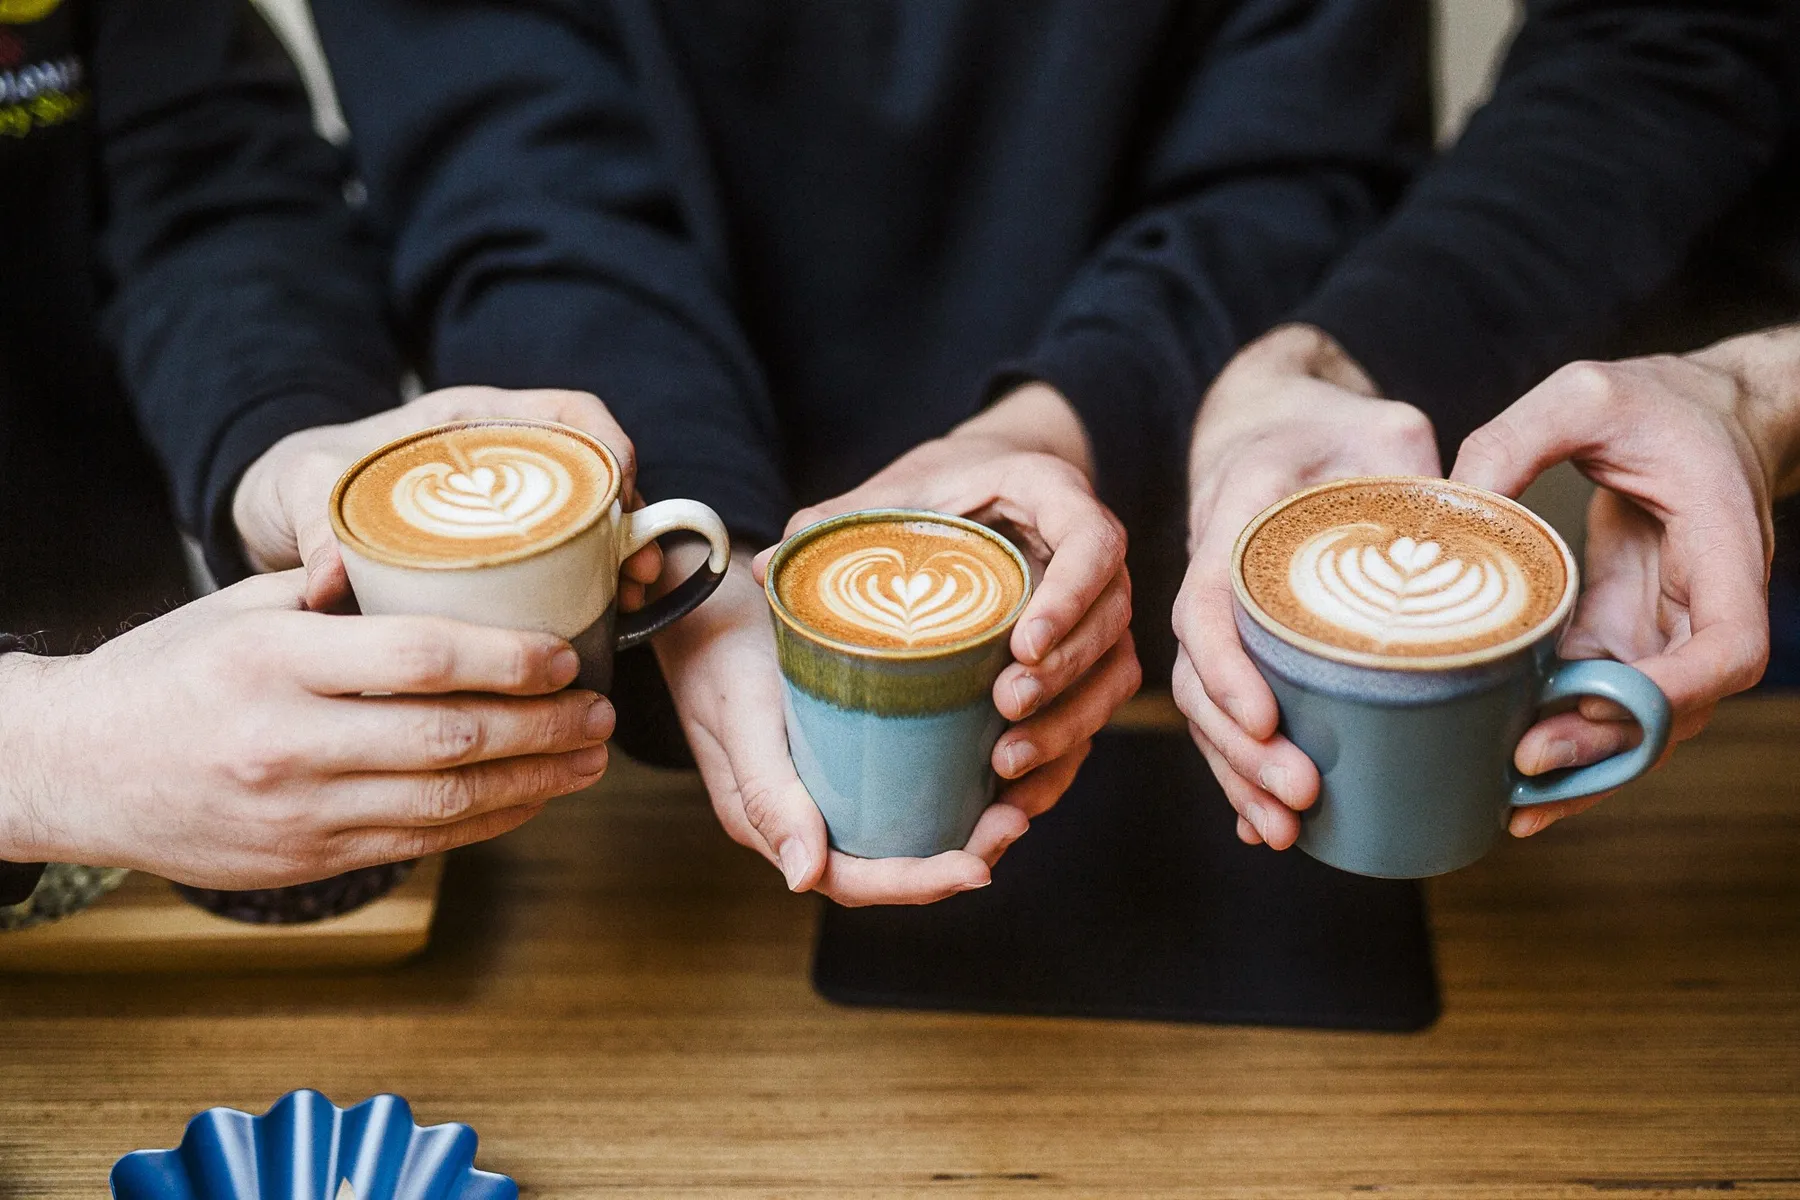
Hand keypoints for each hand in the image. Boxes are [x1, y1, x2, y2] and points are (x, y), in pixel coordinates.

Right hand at [0, 571, 612, 887]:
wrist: (73, 769)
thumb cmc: (168, 671)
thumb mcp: (236, 606)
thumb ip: (333, 589)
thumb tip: (430, 565)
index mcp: (274, 660)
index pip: (420, 658)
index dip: (509, 658)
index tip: (565, 654)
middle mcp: (288, 741)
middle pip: (451, 737)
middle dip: (544, 726)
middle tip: (602, 711)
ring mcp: (298, 812)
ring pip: (447, 804)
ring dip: (534, 781)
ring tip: (589, 758)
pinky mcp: (305, 861)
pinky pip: (419, 843)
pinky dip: (486, 821)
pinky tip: (530, 797)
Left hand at [232, 385, 660, 610]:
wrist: (284, 513)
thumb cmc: (306, 481)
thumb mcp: (305, 492)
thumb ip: (314, 530)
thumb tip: (328, 587)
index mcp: (470, 421)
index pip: (566, 412)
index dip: (607, 441)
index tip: (623, 487)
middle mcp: (503, 459)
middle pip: (594, 473)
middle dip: (632, 518)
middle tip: (640, 568)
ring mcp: (508, 507)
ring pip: (590, 520)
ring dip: (623, 555)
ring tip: (634, 598)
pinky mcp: (504, 553)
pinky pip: (565, 559)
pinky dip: (593, 585)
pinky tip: (604, 621)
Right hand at [655, 552, 1031, 905]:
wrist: (702, 600)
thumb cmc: (719, 654)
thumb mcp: (743, 717)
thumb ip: (767, 795)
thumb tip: (806, 879)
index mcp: (774, 825)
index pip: (857, 880)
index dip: (922, 883)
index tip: (981, 867)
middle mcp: (805, 816)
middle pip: (890, 863)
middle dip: (959, 857)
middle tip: (1017, 818)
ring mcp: (826, 785)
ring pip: (902, 829)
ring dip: (961, 828)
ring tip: (1016, 801)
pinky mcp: (844, 750)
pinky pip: (900, 788)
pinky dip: (948, 788)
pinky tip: (990, 766)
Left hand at [757, 384, 1140, 839]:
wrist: (985, 490)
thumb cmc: (939, 489)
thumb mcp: (894, 491)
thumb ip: (839, 521)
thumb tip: (763, 566)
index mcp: (1055, 497)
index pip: (1094, 544)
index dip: (1071, 596)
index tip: (1025, 644)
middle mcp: (1095, 559)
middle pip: (1109, 623)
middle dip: (1064, 675)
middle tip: (1005, 707)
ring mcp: (1098, 614)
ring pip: (1111, 677)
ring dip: (1068, 725)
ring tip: (1006, 762)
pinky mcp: (1089, 663)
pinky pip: (1095, 715)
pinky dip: (1062, 759)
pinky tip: (1016, 797)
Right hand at [1171, 325, 1440, 849]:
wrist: (1280, 424)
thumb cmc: (1337, 426)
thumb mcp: (1388, 429)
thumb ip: (1422, 475)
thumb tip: (1484, 537)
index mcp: (1237, 513)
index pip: (1208, 599)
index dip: (1227, 667)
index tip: (1265, 718)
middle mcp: (1213, 572)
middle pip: (1197, 674)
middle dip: (1238, 747)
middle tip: (1300, 794)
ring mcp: (1221, 616)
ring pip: (1206, 704)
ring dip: (1237, 772)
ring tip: (1285, 829)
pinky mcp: (1240, 647)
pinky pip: (1228, 710)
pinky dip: (1241, 769)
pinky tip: (1264, 824)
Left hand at [1452, 336, 1790, 836]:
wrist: (1700, 410)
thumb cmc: (1658, 400)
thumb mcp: (1584, 395)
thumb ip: (1514, 439)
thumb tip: (1443, 509)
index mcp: (1722, 549)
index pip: (1729, 649)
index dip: (1677, 691)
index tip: (1608, 704)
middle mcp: (1701, 607)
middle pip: (1673, 710)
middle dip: (1604, 749)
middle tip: (1522, 770)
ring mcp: (1661, 628)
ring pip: (1632, 721)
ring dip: (1577, 762)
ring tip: (1502, 799)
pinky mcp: (1619, 632)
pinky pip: (1592, 697)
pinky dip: (1553, 731)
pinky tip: (1494, 762)